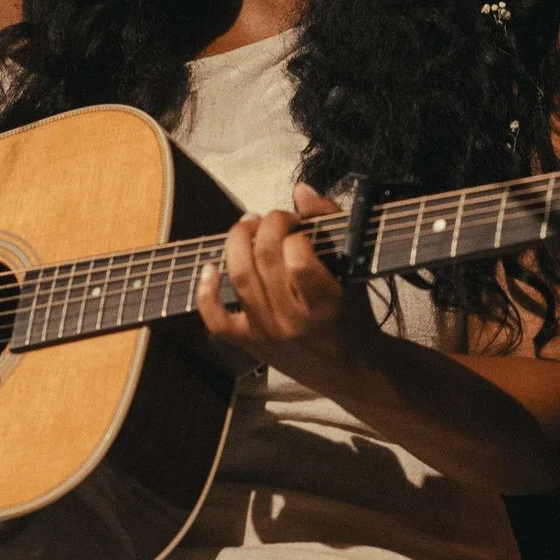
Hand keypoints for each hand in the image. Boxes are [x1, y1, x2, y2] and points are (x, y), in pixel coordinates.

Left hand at [193, 183, 360, 376]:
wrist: (350, 369)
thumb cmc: (354, 313)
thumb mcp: (353, 269)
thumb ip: (330, 223)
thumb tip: (300, 190)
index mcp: (325, 304)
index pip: (298, 259)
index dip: (295, 233)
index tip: (302, 228)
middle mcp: (292, 321)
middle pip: (264, 258)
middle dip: (268, 224)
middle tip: (276, 218)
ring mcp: (266, 332)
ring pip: (239, 276)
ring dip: (238, 241)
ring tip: (250, 227)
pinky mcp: (248, 342)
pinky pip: (215, 319)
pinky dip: (206, 291)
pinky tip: (210, 267)